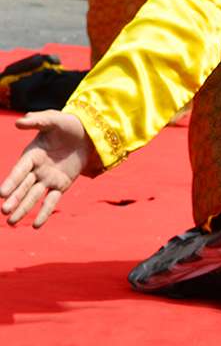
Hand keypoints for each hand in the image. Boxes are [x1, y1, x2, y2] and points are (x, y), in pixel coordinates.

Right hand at [1, 111, 91, 227]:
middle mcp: (37, 169)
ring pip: (34, 196)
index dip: (11, 181)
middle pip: (23, 187)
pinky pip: (52, 200)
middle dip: (14, 199)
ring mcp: (48, 178)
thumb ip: (38, 121)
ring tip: (13, 222)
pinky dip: (45, 212)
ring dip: (24, 209)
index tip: (1, 194)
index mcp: (31, 155)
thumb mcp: (53, 119)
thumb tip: (19, 122)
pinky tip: (36, 226)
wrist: (87, 132)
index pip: (19, 171)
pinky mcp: (61, 185)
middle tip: (5, 212)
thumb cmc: (67, 124)